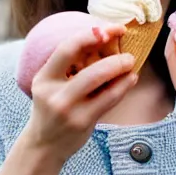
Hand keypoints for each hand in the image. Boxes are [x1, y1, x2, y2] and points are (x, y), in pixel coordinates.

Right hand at [22, 23, 140, 164]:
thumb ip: (70, 67)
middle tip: (127, 50)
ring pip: (98, 80)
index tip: (109, 29)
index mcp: (44, 77)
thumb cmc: (53, 109)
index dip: (90, 34)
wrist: (45, 145)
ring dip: (119, 67)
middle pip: (86, 65)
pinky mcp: (82, 121)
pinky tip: (131, 79)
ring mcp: (68, 108)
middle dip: (112, 54)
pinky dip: (123, 86)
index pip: (66, 48)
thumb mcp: (51, 86)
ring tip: (130, 62)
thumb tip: (103, 39)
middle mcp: (53, 92)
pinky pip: (108, 99)